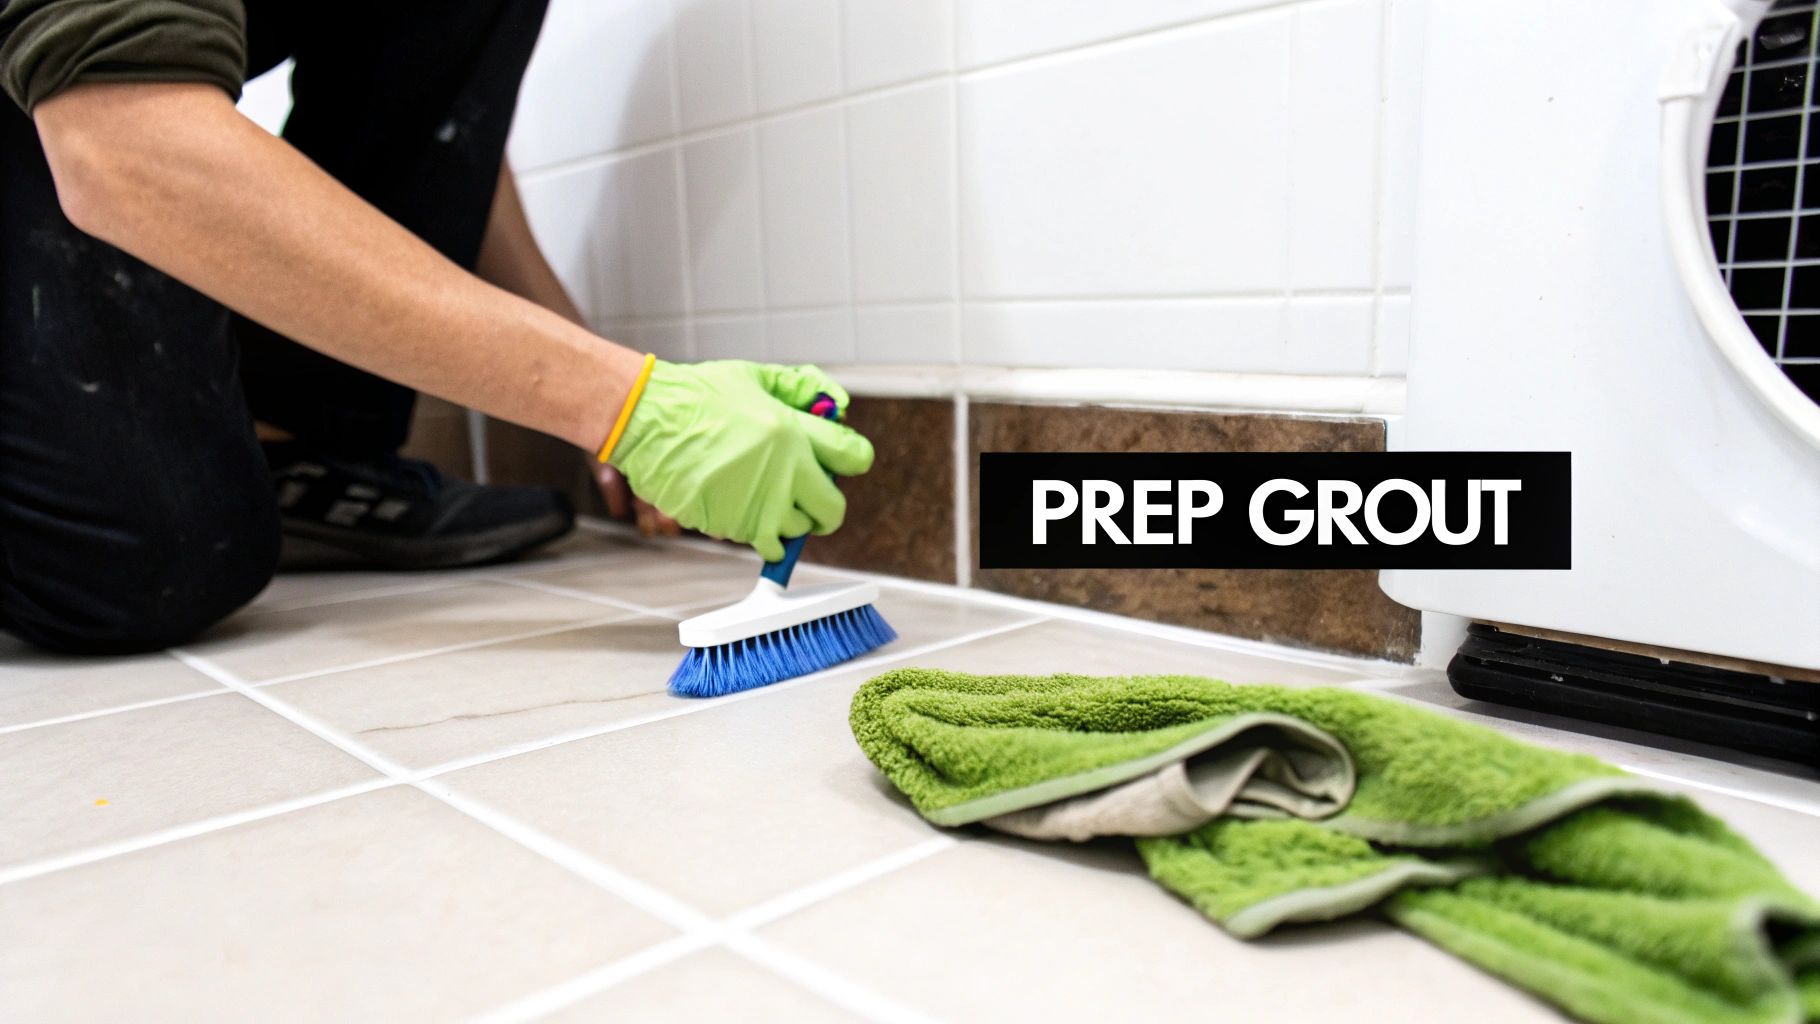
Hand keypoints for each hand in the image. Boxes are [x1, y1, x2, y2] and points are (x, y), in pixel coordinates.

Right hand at [606, 361, 873, 560]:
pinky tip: (734, 499)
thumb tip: (836, 402)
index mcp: (793, 434)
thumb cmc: (697, 395)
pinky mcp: (730, 526)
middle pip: (833, 511)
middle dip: (825, 506)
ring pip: (794, 532)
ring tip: (762, 493)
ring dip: (787, 519)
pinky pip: (758, 540)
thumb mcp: (754, 377)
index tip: (840, 462)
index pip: (854, 458)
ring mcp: (756, 505)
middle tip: (809, 496)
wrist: (645, 420)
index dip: (851, 459)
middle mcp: (783, 474)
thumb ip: (800, 388)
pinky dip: (752, 527)